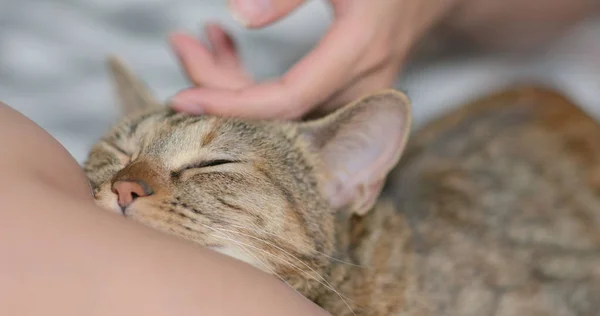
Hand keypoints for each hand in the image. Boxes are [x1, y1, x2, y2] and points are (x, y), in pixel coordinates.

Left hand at [169, 0, 459, 118]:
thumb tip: (239, 16)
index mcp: (360, 49)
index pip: (287, 99)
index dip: (232, 105)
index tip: (182, 99)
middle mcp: (360, 85)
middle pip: (277, 113)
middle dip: (219, 85)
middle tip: (181, 43)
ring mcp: (354, 95)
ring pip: (280, 110)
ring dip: (231, 80)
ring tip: (198, 39)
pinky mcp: (345, 93)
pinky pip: (293, 101)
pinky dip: (253, 80)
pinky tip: (227, 46)